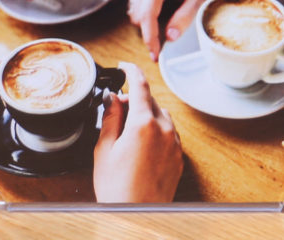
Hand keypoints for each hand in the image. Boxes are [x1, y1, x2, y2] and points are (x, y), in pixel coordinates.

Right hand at [93, 62, 182, 202]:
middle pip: (151, 101)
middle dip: (135, 99)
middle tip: (117, 107)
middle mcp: (164, 129)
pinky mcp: (179, 157)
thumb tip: (113, 98)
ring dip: (147, 114)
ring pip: (162, 116)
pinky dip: (157, 130)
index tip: (124, 66)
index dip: (131, 71)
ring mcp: (174, 143)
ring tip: (128, 131)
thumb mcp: (104, 150)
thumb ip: (111, 118)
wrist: (136, 218)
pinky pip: (169, 133)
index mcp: (143, 124)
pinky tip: (142, 145)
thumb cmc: (117, 190)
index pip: (139, 85)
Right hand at [126, 0, 215, 60]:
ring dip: (148, 23)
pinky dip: (145, 15)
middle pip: (138, 17)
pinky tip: (160, 9)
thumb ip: (185, 17)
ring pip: (134, 14)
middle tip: (167, 38)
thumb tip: (169, 37)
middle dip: (150, 32)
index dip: (150, 38)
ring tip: (168, 16)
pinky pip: (134, 7)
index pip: (147, 15)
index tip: (155, 55)